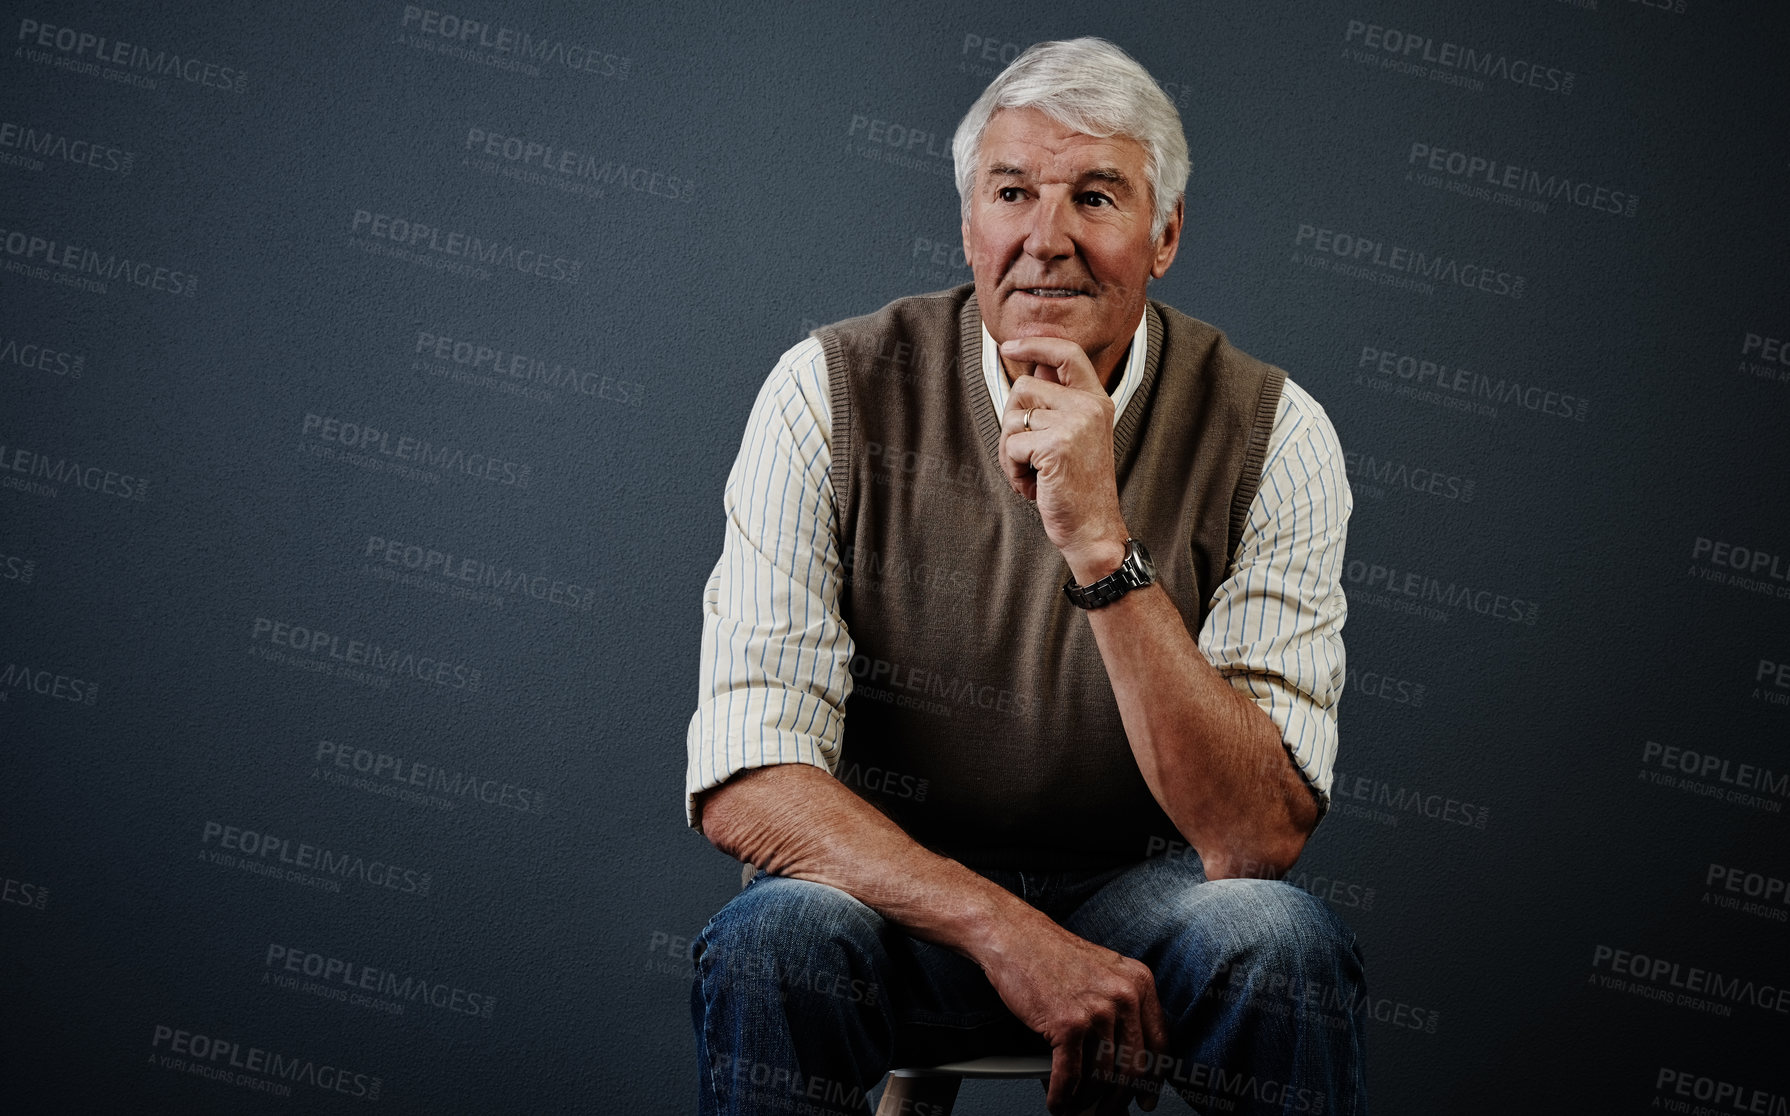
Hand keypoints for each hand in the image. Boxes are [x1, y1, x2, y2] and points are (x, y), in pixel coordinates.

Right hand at [979, 913, 1170, 1114]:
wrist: (1015, 938)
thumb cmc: (1053, 955)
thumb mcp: (1104, 973)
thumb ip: (1121, 1010)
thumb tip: (1126, 1059)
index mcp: (1139, 983)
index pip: (1160, 1043)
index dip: (1153, 1079)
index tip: (1145, 1097)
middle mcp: (1124, 996)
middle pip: (1133, 1067)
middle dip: (1118, 1099)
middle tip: (1108, 1111)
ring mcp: (1097, 1010)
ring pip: (1102, 1076)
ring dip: (1088, 1101)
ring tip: (1077, 1107)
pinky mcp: (1067, 1024)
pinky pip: (1070, 1076)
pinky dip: (1062, 1096)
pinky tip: (1058, 1102)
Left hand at [997, 336, 1128, 581]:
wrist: (1093, 528)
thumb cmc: (1077, 487)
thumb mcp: (1074, 437)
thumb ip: (1057, 404)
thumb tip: (1031, 369)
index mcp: (1096, 401)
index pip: (1067, 354)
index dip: (1036, 344)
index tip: (1010, 346)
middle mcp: (1088, 406)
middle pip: (1024, 386)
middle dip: (1013, 421)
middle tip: (1028, 455)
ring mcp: (1074, 424)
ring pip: (1013, 417)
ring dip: (1010, 450)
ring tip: (1033, 473)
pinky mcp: (1056, 445)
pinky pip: (1010, 445)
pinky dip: (1011, 470)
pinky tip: (1033, 486)